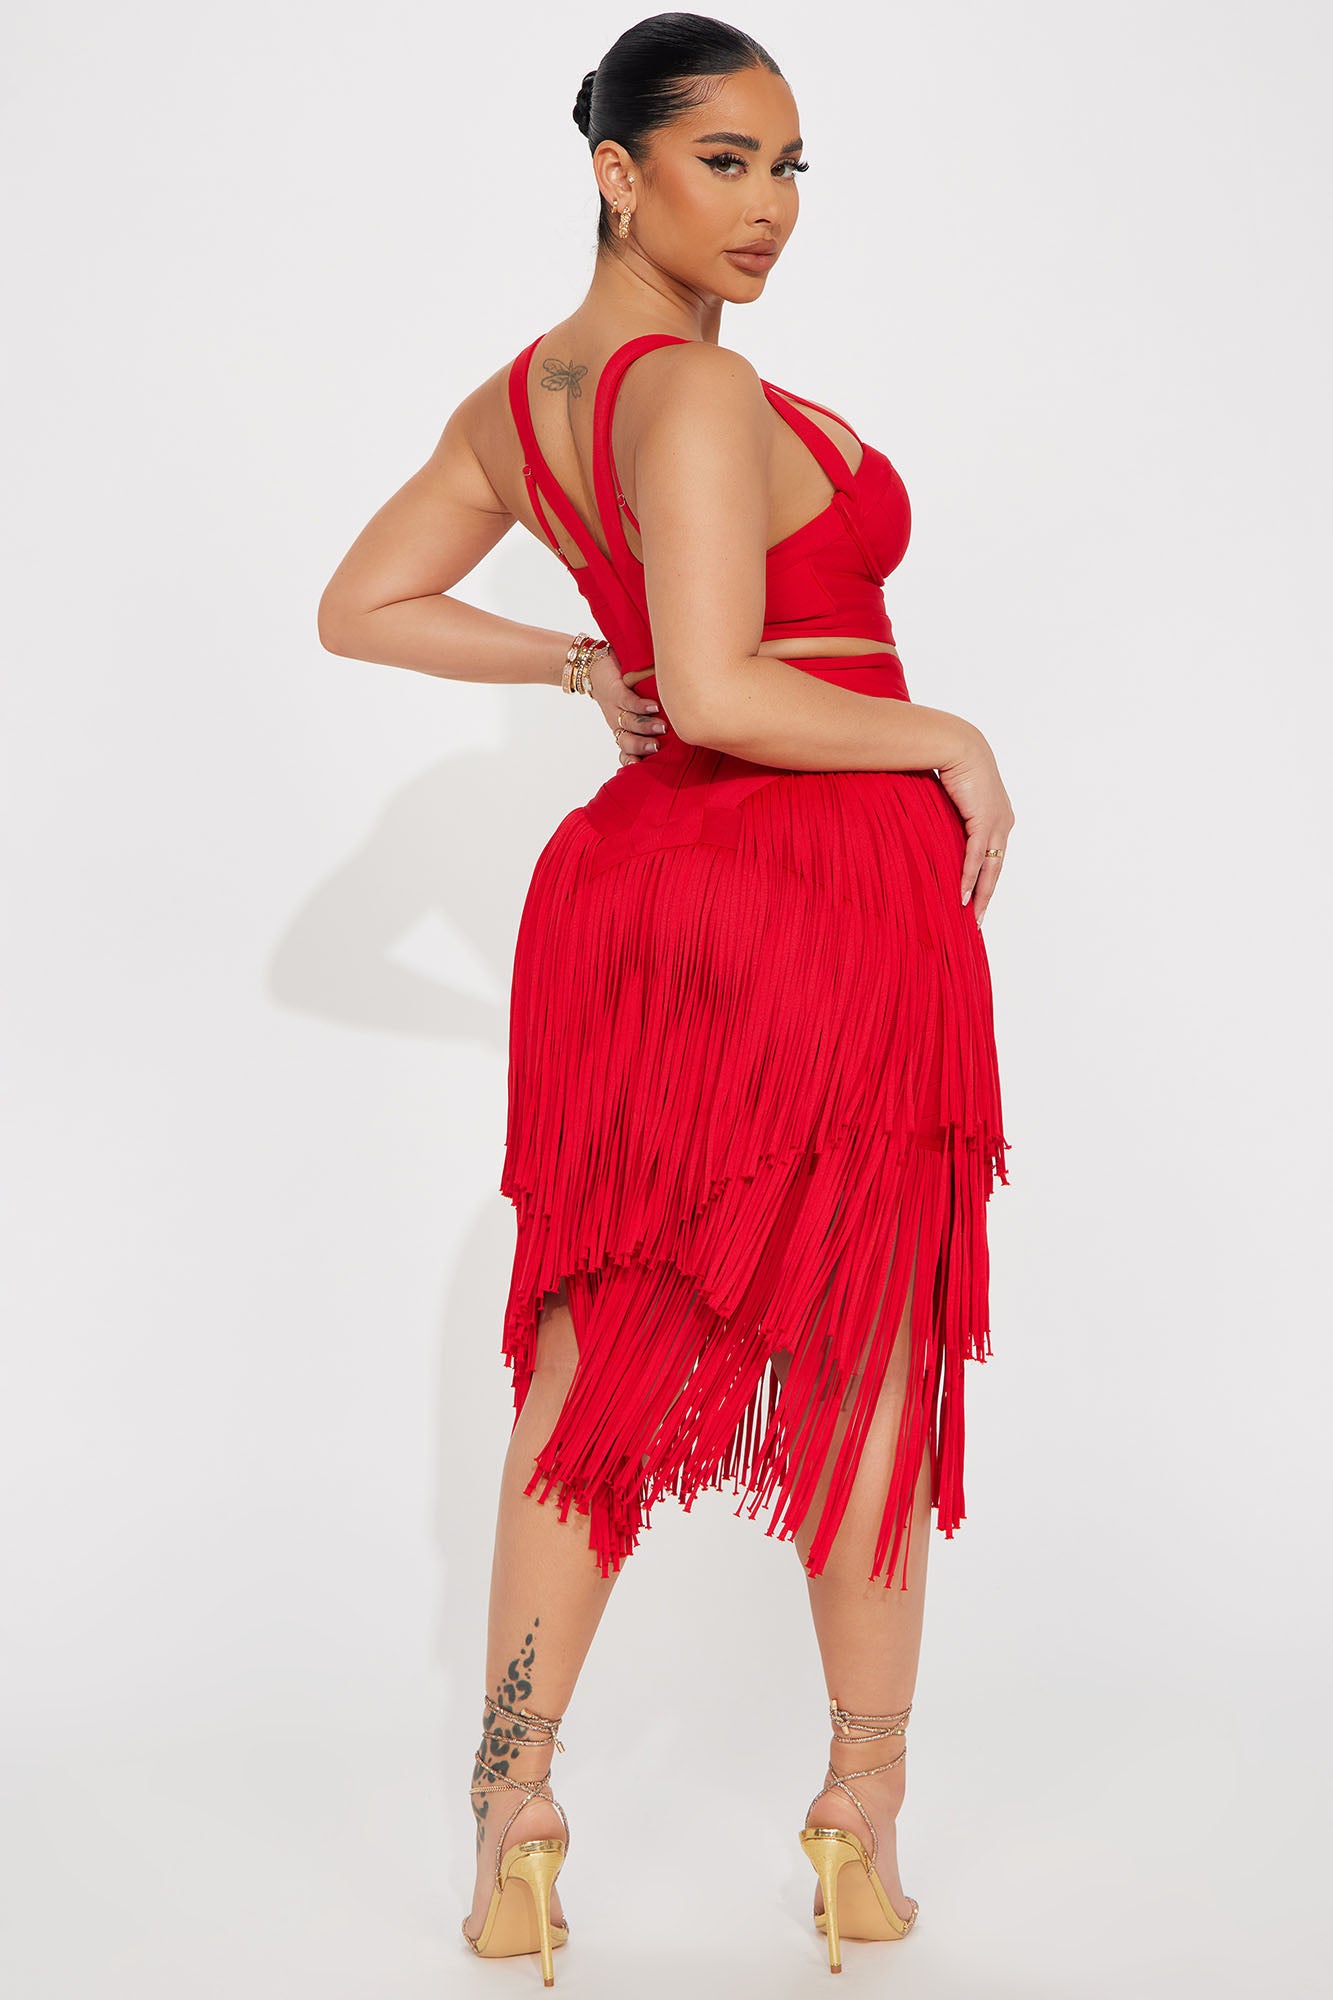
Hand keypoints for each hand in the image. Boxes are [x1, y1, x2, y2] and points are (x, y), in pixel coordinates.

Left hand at [586, 645, 666, 763]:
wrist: (593, 668)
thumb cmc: (623, 691)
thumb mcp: (636, 710)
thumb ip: (656, 721)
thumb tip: (685, 729)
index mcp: (623, 732)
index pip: (626, 753)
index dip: (632, 761)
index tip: (643, 768)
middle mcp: (618, 724)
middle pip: (627, 742)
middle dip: (642, 746)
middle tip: (657, 747)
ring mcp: (615, 708)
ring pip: (629, 722)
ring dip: (646, 726)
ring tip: (662, 727)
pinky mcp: (615, 691)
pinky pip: (628, 701)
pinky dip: (641, 705)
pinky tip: (654, 707)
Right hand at [935, 725, 1014, 923]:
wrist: (957, 745)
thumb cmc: (950, 765)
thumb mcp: (952, 797)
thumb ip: (949, 816)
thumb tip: (932, 827)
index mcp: (998, 816)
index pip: (994, 856)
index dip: (986, 879)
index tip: (977, 898)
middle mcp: (1003, 822)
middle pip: (997, 868)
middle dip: (988, 895)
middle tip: (978, 919)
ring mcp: (996, 822)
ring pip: (991, 867)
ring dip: (981, 893)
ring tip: (972, 915)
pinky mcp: (984, 821)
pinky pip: (976, 857)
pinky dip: (969, 877)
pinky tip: (962, 895)